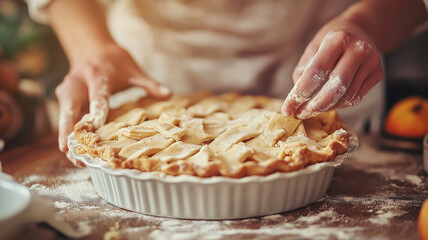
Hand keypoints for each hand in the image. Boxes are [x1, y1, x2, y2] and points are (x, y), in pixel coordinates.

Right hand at [56, 44, 170, 166]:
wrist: (92, 47)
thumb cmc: (115, 61)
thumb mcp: (133, 69)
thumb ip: (149, 83)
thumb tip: (169, 95)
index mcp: (97, 74)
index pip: (97, 95)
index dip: (96, 111)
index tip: (95, 126)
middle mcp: (77, 82)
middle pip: (71, 108)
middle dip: (69, 130)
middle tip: (70, 151)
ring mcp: (67, 90)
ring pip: (64, 116)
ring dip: (66, 137)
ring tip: (74, 159)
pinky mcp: (64, 98)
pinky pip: (65, 117)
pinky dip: (68, 134)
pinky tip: (74, 152)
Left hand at [282, 18, 382, 118]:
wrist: (360, 30)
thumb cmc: (331, 41)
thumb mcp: (313, 48)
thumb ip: (303, 71)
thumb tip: (296, 99)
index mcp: (338, 39)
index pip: (317, 71)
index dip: (300, 92)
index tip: (287, 108)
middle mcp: (358, 50)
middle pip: (337, 86)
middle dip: (316, 105)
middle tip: (300, 114)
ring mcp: (371, 62)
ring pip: (347, 96)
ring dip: (326, 108)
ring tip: (310, 111)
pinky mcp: (377, 74)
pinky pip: (356, 98)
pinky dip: (339, 105)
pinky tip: (327, 105)